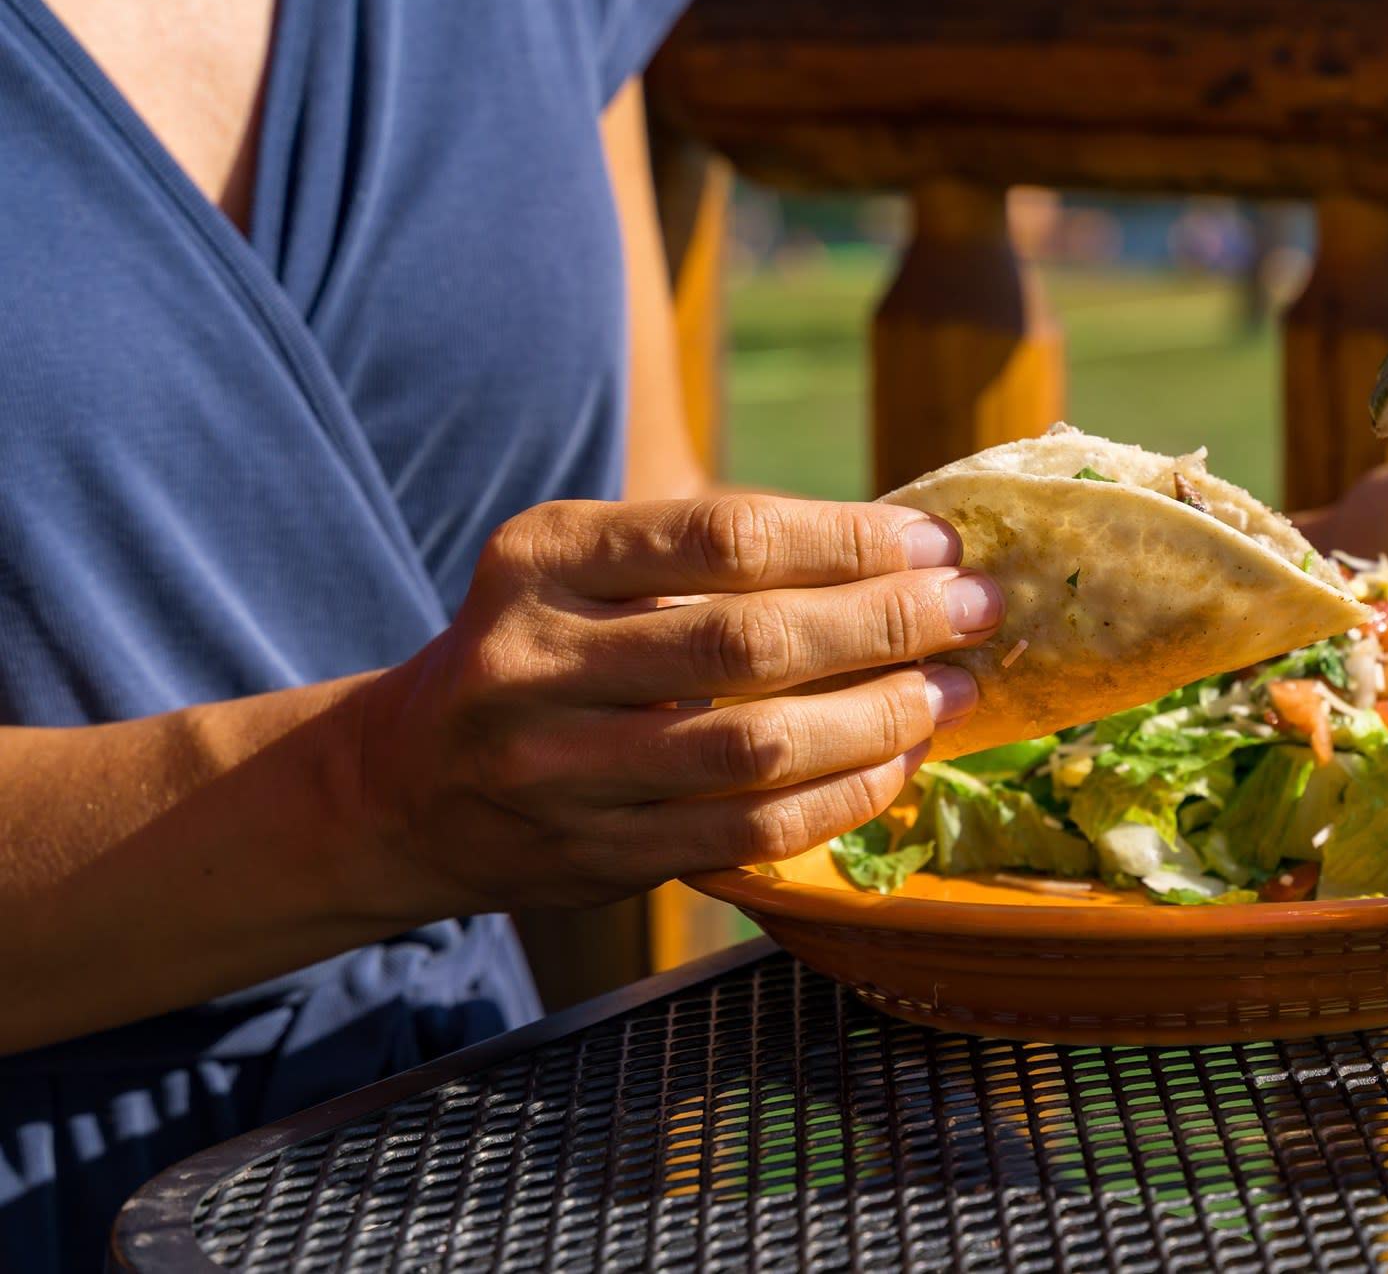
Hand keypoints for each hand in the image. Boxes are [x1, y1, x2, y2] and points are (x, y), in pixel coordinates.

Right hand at [353, 495, 1001, 913]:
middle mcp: (535, 661)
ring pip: (754, 751)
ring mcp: (557, 771)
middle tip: (975, 613)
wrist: (408, 783)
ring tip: (950, 693)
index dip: (846, 540)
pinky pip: (745, 832)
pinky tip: (895, 765)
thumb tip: (899, 553)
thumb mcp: (587, 568)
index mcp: (544, 558)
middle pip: (747, 643)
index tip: (936, 545)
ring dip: (878, 721)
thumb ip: (712, 556)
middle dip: (885, 626)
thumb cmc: (543, 647)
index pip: (722, 535)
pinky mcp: (593, 856)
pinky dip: (840, 800)